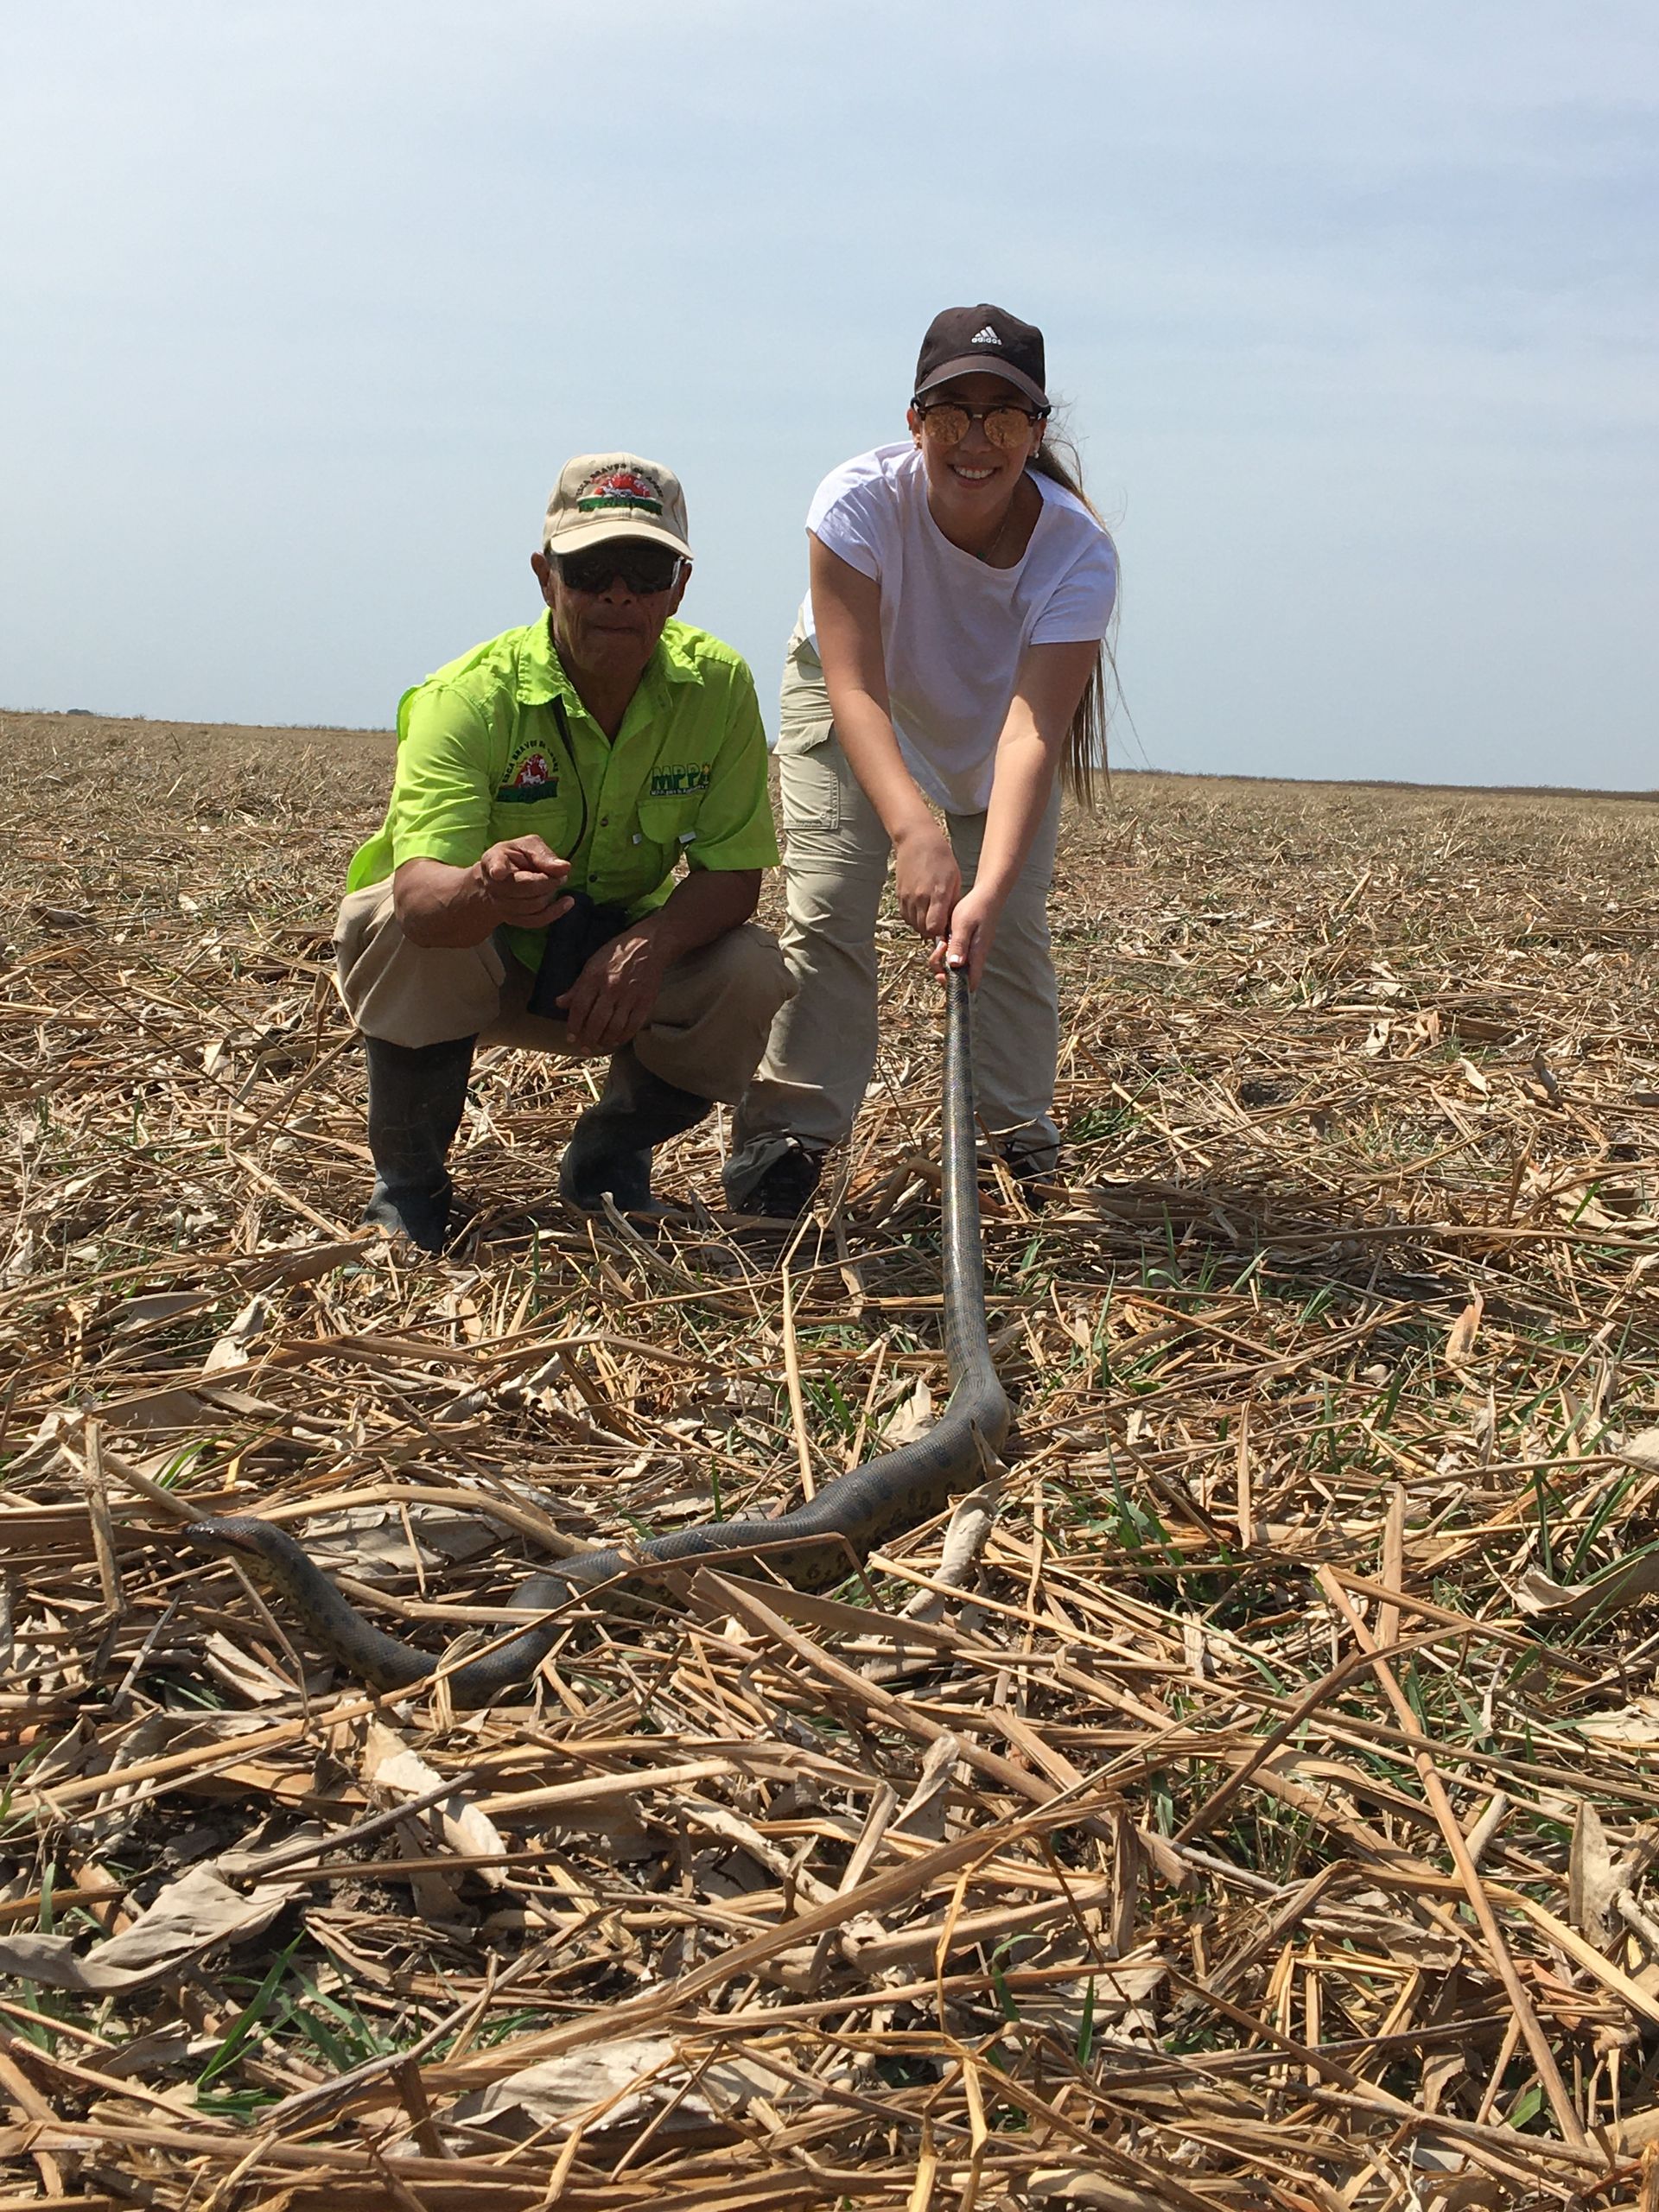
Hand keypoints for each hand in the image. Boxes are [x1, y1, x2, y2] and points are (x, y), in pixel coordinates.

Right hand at [474, 835, 571, 929]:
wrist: (504, 878)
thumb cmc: (518, 856)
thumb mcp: (529, 846)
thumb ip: (544, 855)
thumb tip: (564, 868)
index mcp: (495, 859)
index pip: (495, 866)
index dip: (497, 869)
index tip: (499, 872)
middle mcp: (493, 884)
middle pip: (524, 887)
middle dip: (549, 881)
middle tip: (559, 875)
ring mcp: (499, 903)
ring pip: (532, 905)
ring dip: (550, 894)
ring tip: (556, 882)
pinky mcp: (510, 918)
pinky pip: (535, 921)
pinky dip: (555, 912)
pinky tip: (567, 902)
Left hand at [558, 925, 668, 1052]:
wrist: (649, 944)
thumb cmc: (617, 953)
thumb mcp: (592, 963)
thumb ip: (577, 986)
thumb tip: (560, 1003)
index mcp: (595, 977)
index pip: (580, 1008)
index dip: (574, 1026)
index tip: (571, 1038)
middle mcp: (611, 988)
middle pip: (596, 1021)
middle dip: (588, 1039)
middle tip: (584, 1048)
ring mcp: (630, 996)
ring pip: (614, 1027)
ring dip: (605, 1040)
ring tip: (599, 1045)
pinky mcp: (645, 1001)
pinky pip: (633, 1025)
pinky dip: (624, 1037)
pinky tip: (617, 1040)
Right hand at [891, 820, 959, 940]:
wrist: (917, 841)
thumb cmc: (941, 858)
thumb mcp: (955, 880)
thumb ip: (952, 903)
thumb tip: (952, 923)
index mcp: (937, 893)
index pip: (935, 927)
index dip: (941, 931)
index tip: (947, 926)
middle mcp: (920, 897)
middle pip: (923, 929)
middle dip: (933, 930)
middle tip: (940, 922)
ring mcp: (907, 897)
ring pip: (913, 924)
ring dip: (923, 925)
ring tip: (931, 916)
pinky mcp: (899, 895)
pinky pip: (905, 916)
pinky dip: (913, 918)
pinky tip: (921, 910)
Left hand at [929, 883, 1001, 987]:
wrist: (987, 894)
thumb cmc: (976, 908)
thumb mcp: (963, 925)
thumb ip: (959, 945)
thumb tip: (955, 965)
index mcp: (976, 955)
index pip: (970, 983)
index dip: (954, 985)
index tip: (941, 974)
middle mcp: (976, 957)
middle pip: (959, 977)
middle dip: (943, 970)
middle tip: (939, 950)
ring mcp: (973, 951)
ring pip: (955, 965)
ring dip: (944, 958)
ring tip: (942, 940)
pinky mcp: (969, 945)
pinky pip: (956, 954)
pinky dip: (947, 949)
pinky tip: (945, 937)